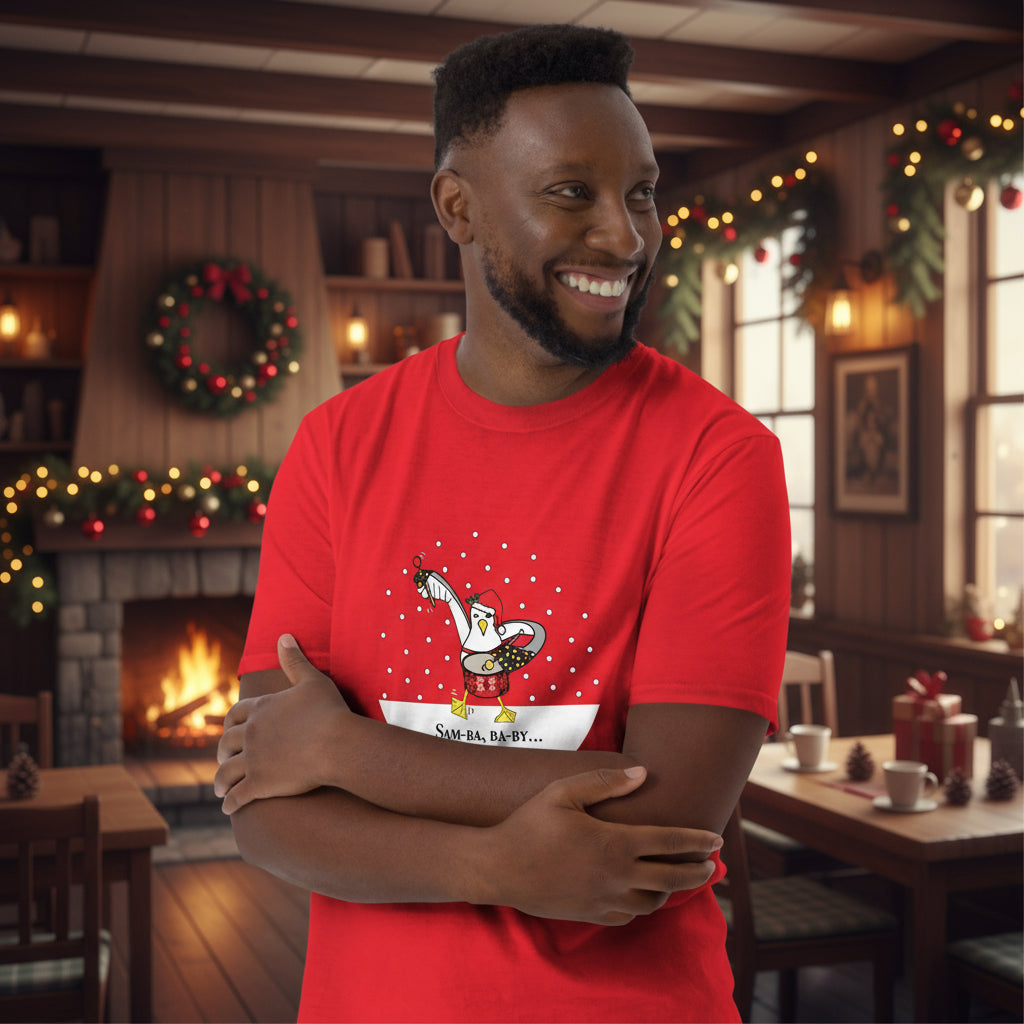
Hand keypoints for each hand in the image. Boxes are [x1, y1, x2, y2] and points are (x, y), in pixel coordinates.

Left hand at [215, 634, 348, 813]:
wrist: (338, 743)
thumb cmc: (329, 711)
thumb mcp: (312, 680)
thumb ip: (294, 660)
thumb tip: (283, 636)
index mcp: (261, 708)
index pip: (235, 714)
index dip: (230, 723)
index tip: (229, 729)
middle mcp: (251, 733)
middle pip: (227, 742)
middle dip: (223, 751)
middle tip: (224, 758)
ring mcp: (254, 760)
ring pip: (226, 771)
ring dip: (221, 780)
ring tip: (220, 788)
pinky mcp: (260, 784)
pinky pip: (238, 796)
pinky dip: (231, 803)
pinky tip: (229, 808)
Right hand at [477, 766, 721, 925]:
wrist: (498, 868)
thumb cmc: (529, 824)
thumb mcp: (563, 791)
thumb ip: (604, 781)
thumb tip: (642, 774)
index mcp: (614, 843)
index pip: (669, 842)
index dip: (697, 841)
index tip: (717, 839)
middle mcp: (616, 876)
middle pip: (672, 878)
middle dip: (697, 871)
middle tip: (710, 864)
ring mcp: (604, 899)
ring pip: (653, 902)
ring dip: (670, 890)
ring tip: (677, 877)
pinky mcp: (591, 914)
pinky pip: (629, 916)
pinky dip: (643, 906)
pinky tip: (643, 896)